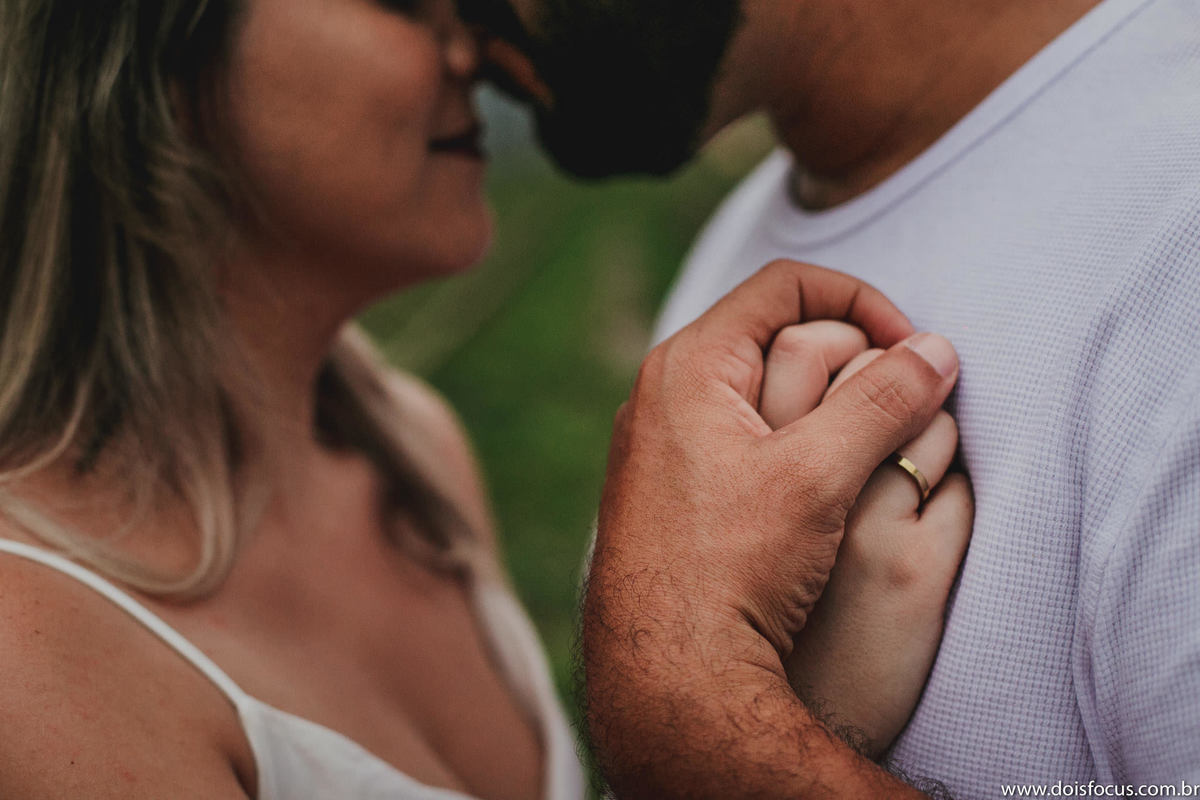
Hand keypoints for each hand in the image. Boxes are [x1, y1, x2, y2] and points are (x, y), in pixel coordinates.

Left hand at [584, 260, 959, 798]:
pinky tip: (824, 486)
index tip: (913, 349)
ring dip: (827, 402)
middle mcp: (664, 392)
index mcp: (689, 365)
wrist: (668, 671)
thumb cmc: (731, 567)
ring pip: (764, 388)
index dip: (862, 301)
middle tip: (904, 399)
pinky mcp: (672, 488)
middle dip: (852, 354)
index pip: (785, 283)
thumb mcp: (818, 475)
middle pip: (777, 331)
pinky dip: (794, 441)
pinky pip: (744, 436)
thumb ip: (883, 402)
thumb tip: (937, 350)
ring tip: (874, 446)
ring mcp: (662, 442)